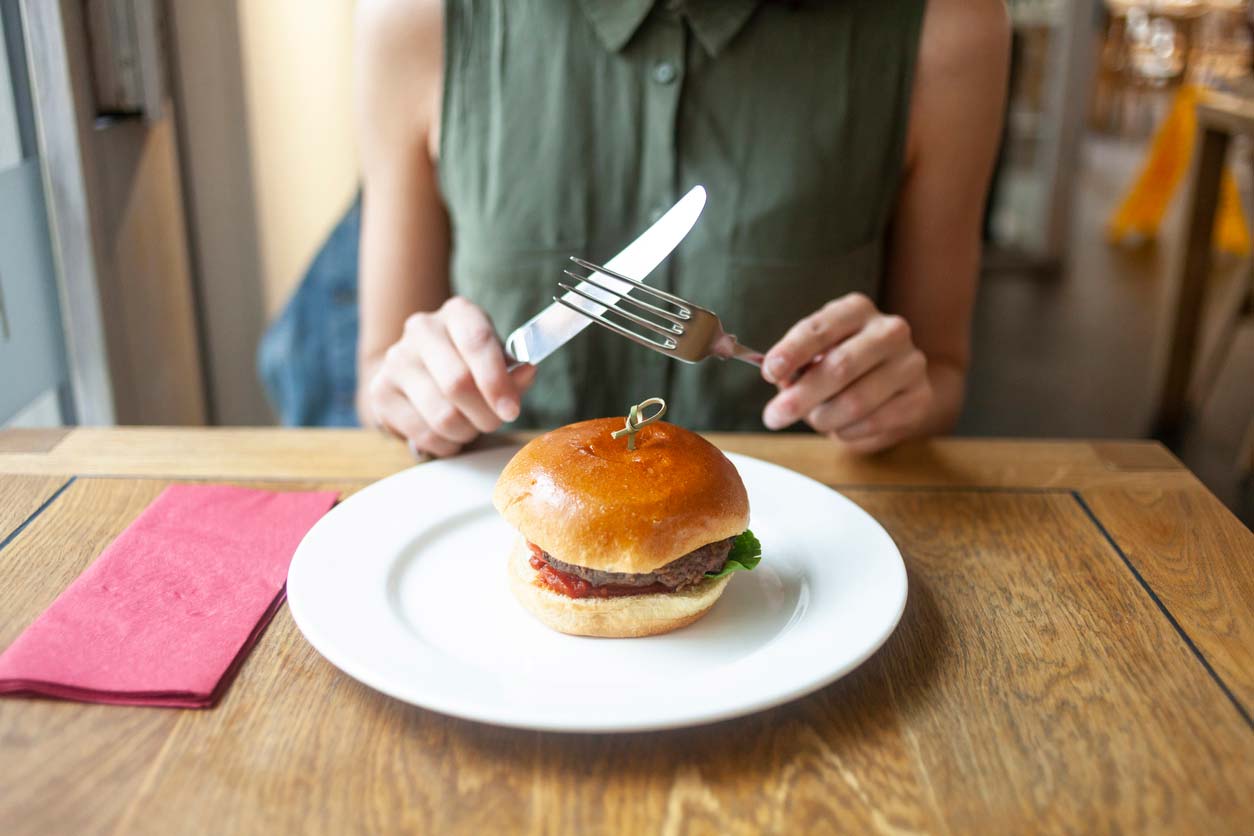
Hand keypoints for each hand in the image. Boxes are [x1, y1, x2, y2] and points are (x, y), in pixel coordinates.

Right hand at [365, 297, 537, 456]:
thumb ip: (514, 370)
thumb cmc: (469, 365)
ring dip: (466, 432)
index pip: (478, 343)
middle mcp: (422, 329)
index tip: (511, 410)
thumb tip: (526, 373)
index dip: (497, 382)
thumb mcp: (497, 360)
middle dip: (485, 414)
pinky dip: (446, 444)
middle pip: (458, 384)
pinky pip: (423, 434)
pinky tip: (449, 434)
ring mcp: (396, 359)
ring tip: (470, 426)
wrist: (419, 371)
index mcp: (458, 313)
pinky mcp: (380, 392)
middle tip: (494, 421)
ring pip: (443, 415)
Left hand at [760, 294, 933, 453]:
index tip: (769, 372)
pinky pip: (873, 422)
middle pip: (839, 367)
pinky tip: (840, 427)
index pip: (820, 328)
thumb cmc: (844, 365)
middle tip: (774, 417)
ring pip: (855, 401)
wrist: (896, 383)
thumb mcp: (817, 354)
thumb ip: (797, 364)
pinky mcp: (919, 397)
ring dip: (823, 418)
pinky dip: (847, 431)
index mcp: (856, 309)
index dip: (792, 351)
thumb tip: (779, 379)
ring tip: (814, 420)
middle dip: (800, 396)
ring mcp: (910, 363)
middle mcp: (889, 330)